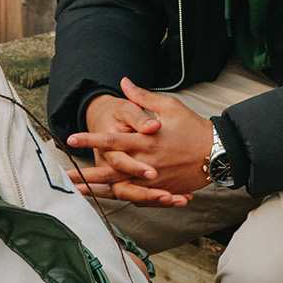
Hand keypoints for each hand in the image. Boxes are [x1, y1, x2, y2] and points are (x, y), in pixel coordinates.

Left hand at [66, 79, 209, 200]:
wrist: (217, 152)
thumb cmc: (193, 127)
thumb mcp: (170, 106)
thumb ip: (143, 97)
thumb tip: (124, 82)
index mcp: (146, 140)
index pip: (112, 139)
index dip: (90, 139)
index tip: (70, 139)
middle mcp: (146, 162)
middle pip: (110, 170)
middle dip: (86, 175)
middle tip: (64, 178)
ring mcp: (154, 179)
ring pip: (120, 188)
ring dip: (98, 191)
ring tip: (79, 192)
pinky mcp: (162, 190)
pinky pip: (139, 197)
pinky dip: (122, 198)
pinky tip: (107, 200)